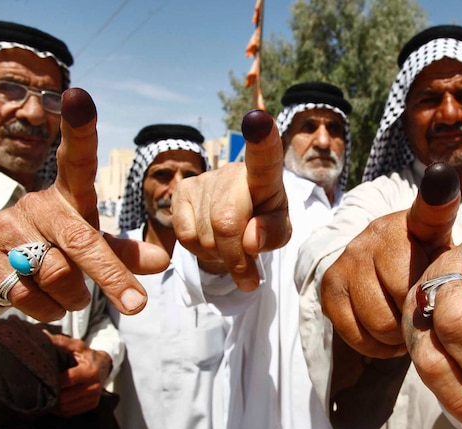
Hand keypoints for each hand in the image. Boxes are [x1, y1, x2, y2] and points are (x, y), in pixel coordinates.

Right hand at [0, 88, 169, 320]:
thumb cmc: (54, 251)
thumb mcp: (91, 248)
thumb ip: (124, 254)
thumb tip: (163, 262)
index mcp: (67, 195)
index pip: (75, 157)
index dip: (79, 129)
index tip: (80, 97)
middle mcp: (35, 203)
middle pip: (81, 239)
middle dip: (111, 276)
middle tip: (135, 305)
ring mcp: (3, 226)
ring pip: (56, 274)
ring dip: (72, 298)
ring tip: (70, 297)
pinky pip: (26, 293)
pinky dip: (45, 309)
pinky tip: (42, 303)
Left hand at [45, 332, 110, 416]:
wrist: (104, 366)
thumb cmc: (87, 355)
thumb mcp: (77, 346)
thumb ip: (60, 341)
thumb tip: (42, 336)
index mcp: (91, 371)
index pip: (67, 380)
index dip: (53, 380)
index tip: (41, 377)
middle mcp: (94, 386)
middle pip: (65, 398)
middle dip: (52, 394)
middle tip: (40, 388)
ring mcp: (94, 398)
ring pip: (66, 407)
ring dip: (54, 404)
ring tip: (46, 395)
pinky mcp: (92, 405)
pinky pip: (70, 412)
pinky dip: (60, 409)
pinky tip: (54, 401)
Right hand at [172, 110, 288, 290]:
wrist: (238, 222)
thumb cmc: (265, 222)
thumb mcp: (280, 232)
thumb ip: (274, 234)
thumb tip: (250, 239)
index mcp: (266, 177)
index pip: (264, 157)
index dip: (261, 140)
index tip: (260, 118)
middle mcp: (232, 172)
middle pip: (226, 223)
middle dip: (236, 258)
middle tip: (248, 276)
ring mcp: (204, 179)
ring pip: (204, 236)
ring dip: (219, 257)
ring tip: (231, 250)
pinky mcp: (182, 191)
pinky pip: (185, 236)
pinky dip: (199, 252)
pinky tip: (211, 243)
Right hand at [321, 162, 461, 428]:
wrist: (372, 270)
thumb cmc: (424, 266)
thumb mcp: (448, 252)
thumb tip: (459, 198)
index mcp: (417, 223)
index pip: (429, 207)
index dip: (436, 195)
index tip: (442, 176)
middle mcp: (379, 232)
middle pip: (406, 295)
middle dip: (421, 315)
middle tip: (427, 313)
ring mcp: (351, 258)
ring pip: (382, 322)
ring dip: (399, 335)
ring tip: (409, 324)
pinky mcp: (330, 285)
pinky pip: (357, 334)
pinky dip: (376, 345)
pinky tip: (387, 332)